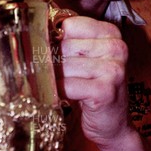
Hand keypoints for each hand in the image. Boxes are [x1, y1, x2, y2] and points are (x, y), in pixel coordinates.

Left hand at [58, 16, 129, 146]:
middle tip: (53, 74)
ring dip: (54, 79)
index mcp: (112, 33)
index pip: (69, 25)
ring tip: (58, 86)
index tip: (51, 52)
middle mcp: (116, 48)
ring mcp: (113, 69)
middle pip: (65, 46)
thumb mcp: (86, 58)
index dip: (54, 39)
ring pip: (64, 67)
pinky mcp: (105, 91)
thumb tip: (34, 31)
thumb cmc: (93, 87)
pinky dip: (58, 92)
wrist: (111, 125)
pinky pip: (67, 86)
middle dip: (53, 62)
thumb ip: (68, 41)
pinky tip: (61, 96)